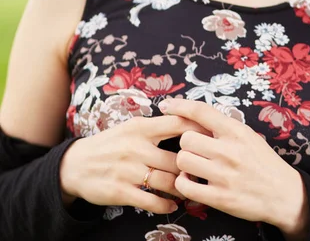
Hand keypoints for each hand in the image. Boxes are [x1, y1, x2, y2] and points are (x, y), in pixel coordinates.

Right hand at [60, 114, 211, 213]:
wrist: (76, 164)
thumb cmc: (111, 144)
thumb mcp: (131, 128)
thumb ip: (157, 127)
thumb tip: (191, 125)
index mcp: (141, 127)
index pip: (177, 124)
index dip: (198, 131)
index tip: (213, 138)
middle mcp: (136, 146)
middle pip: (177, 158)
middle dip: (193, 168)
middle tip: (206, 173)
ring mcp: (128, 170)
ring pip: (168, 182)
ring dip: (182, 189)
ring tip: (190, 190)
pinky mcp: (121, 191)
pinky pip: (152, 201)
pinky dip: (166, 205)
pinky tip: (172, 205)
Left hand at [159, 98, 307, 232]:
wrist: (284, 194)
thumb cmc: (263, 161)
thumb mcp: (247, 135)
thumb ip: (223, 126)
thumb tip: (194, 114)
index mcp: (236, 131)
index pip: (201, 111)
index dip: (179, 105)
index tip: (166, 105)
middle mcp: (229, 151)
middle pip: (186, 138)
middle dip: (186, 143)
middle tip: (195, 149)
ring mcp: (224, 175)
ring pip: (183, 160)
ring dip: (184, 163)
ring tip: (194, 166)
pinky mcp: (220, 198)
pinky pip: (185, 186)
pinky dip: (183, 183)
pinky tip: (192, 181)